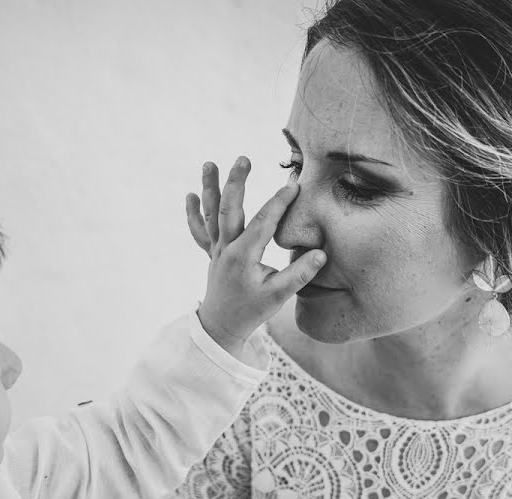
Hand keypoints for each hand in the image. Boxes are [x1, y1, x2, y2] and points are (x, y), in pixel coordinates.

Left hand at [188, 157, 325, 357]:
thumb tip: (321, 253)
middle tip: (243, 159)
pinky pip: (199, 230)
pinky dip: (193, 213)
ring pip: (211, 214)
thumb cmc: (252, 310)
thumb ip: (300, 274)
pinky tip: (190, 194)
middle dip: (236, 182)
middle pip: (229, 209)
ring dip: (210, 188)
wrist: (222, 326)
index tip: (294, 183)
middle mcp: (226, 249)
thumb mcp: (279, 296)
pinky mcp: (212, 253)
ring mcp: (216, 250)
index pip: (263, 222)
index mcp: (243, 256)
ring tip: (209, 163)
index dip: (279, 202)